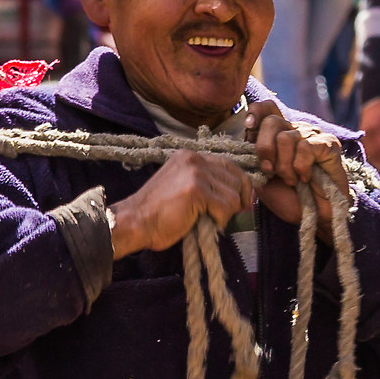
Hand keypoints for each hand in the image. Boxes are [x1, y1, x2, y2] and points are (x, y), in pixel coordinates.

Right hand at [108, 149, 253, 258]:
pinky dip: (219, 220)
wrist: (136, 222)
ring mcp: (196, 172)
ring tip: (206, 218)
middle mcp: (194, 159)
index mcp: (190, 156)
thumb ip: (207, 183)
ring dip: (225, 213)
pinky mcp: (197, 189)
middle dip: (235, 201)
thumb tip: (242, 195)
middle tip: (223, 215)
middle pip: (236, 180)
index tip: (243, 202)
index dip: (241, 186)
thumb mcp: (184, 187)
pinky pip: (225, 207)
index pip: (230, 166)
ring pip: (233, 195)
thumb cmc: (159, 212)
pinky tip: (203, 222)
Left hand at [246, 99, 343, 233]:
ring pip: (286, 138)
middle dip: (264, 149)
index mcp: (278, 134)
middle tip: (270, 171)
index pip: (266, 108)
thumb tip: (246, 136)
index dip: (256, 113)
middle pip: (271, 121)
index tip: (249, 127)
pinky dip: (301, 167)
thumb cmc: (288, 199)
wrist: (314, 218)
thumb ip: (252, 158)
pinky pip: (306, 147)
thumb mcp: (261, 178)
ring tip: (291, 181)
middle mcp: (295, 130)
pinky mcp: (328, 144)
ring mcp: (313, 135)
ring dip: (284, 165)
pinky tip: (305, 178)